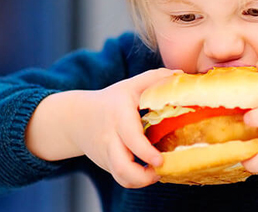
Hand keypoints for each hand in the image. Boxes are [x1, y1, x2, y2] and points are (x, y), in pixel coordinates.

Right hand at [31, 68, 178, 187]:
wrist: (76, 118)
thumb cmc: (111, 100)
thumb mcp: (130, 85)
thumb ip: (155, 78)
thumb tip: (181, 75)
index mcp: (119, 116)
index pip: (130, 138)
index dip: (146, 152)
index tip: (160, 160)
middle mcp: (111, 138)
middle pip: (122, 167)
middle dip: (143, 177)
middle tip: (162, 169)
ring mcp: (107, 154)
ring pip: (122, 178)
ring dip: (141, 182)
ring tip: (157, 173)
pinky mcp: (107, 165)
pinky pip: (122, 179)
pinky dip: (136, 181)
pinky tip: (148, 173)